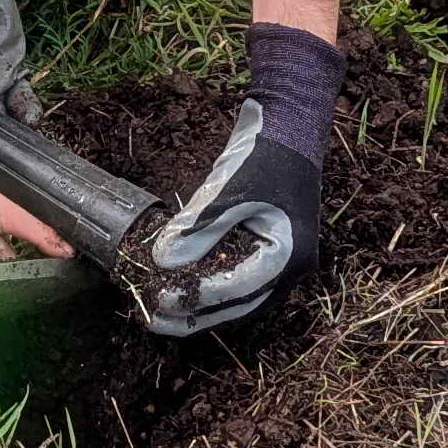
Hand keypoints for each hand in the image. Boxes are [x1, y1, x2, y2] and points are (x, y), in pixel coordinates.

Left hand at [145, 24, 343, 337]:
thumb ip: (196, 228)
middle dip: (196, 315)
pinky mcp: (271, 253)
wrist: (289, 127)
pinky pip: (241, 282)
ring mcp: (284, 263)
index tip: (159, 299)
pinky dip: (212, 288)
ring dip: (202, 307)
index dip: (196, 298)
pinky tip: (183, 289)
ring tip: (162, 312)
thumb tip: (161, 261)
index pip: (238, 289)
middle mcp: (292, 268)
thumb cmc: (264, 156)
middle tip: (154, 320)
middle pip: (239, 306)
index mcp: (290, 254)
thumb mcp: (227, 191)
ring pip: (240, 299)